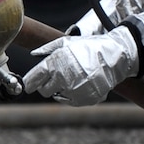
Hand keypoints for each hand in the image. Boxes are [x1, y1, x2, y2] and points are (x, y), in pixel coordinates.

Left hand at [23, 30, 137, 106]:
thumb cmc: (89, 47)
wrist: (115, 56)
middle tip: (55, 78)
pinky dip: (72, 95)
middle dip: (46, 85)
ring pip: (57, 96)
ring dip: (61, 89)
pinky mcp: (85, 99)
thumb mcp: (66, 42)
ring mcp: (74, 91)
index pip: (33, 79)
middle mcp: (62, 79)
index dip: (29, 83)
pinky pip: (70, 101)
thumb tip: (33, 54)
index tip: (29, 85)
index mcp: (55, 64)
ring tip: (73, 77)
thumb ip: (47, 49)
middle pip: (44, 90)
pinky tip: (80, 84)